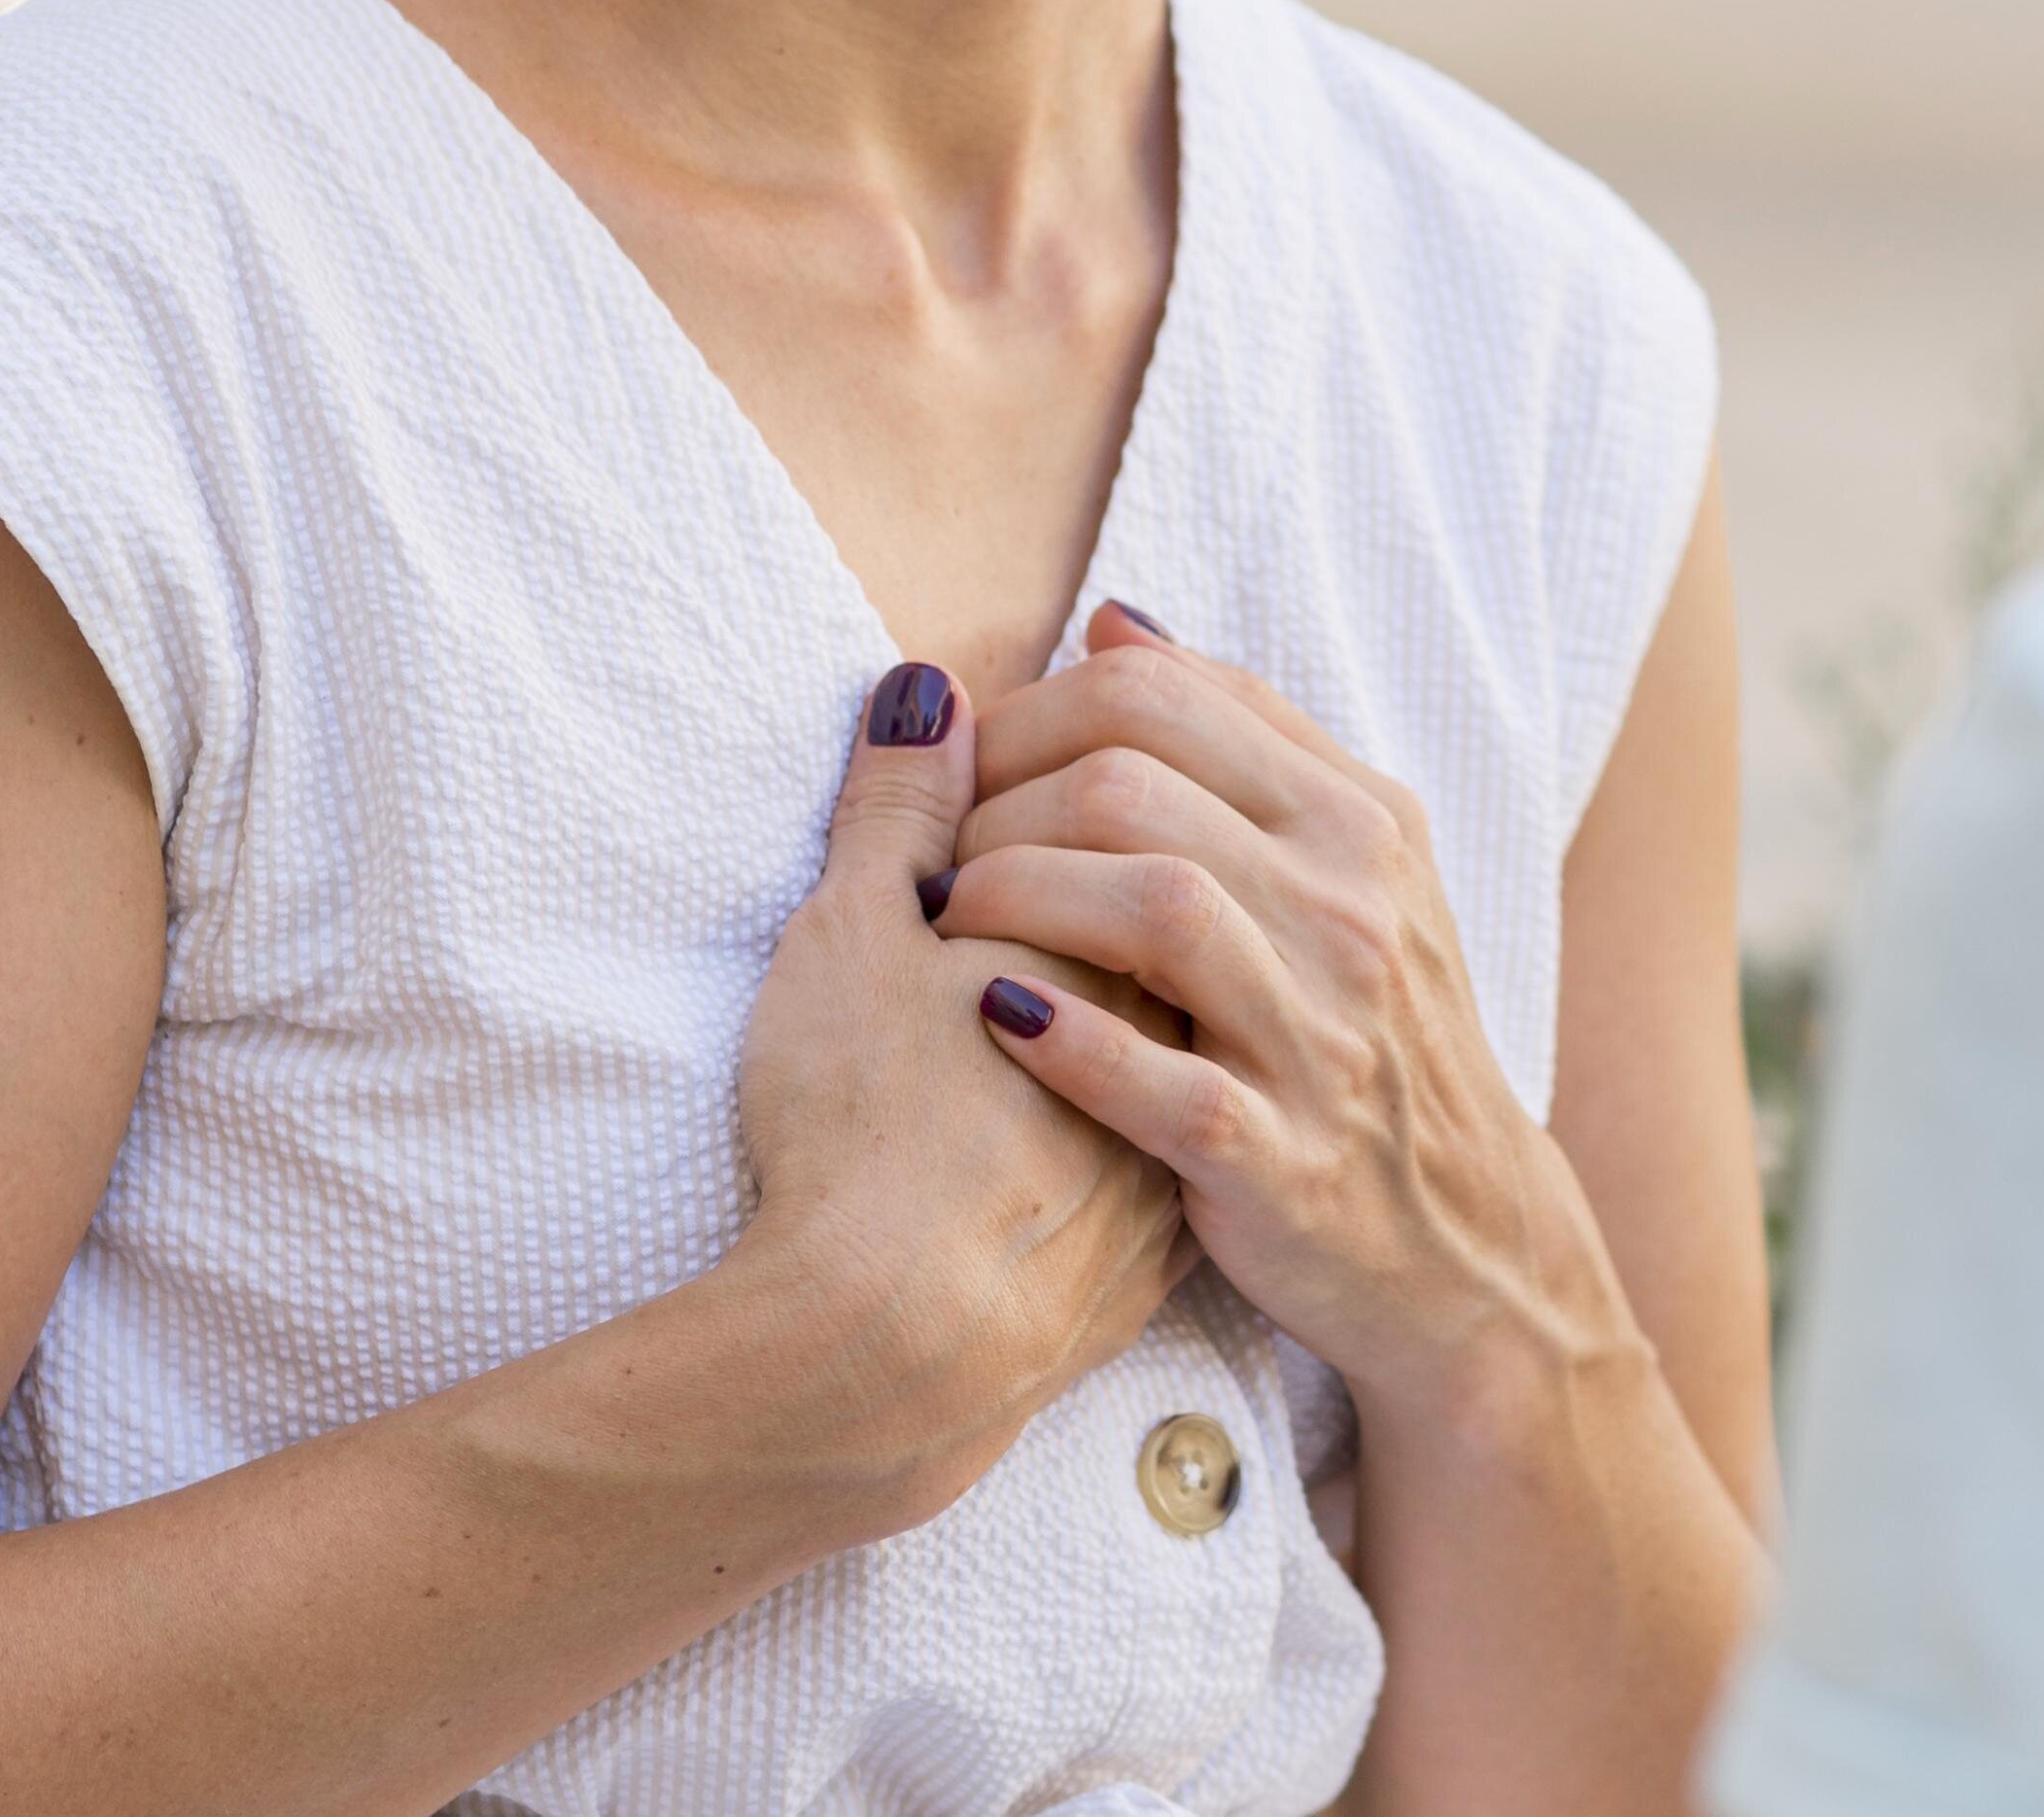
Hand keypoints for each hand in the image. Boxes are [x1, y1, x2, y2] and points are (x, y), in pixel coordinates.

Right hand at [717, 667, 1195, 1531]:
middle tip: (978, 919)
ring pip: (1182, 1049)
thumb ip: (897, 804)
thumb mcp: (852, 932)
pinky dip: (1116, 1121)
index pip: (1143, 829)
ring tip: (1010, 1011)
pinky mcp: (1155, 1258)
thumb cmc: (859, 1130)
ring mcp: (1180, 1148)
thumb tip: (926, 688)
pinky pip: (1157, 1163)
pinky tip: (1065, 1119)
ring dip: (1111, 1011)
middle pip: (1182, 930)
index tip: (965, 840)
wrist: (894, 1356)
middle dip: (1097, 897)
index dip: (1056, 808)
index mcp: (1132, 940)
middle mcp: (1191, 1038)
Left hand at [944, 610, 1641, 1431]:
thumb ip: (1239, 740)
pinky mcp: (1280, 1160)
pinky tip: (994, 1022)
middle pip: (1131, 786)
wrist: (1462, 1241)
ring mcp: (1321, 1035)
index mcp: (1359, 821)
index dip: (1030, 713)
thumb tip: (1115, 622)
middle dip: (997, 806)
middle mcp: (1352, 910)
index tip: (968, 770)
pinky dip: (1064, 1045)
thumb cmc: (1376, 1034)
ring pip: (1148, 907)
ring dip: (1013, 901)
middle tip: (937, 857)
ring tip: (949, 926)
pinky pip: (1158, 1081)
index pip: (1159, 695)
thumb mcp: (1353, 868)